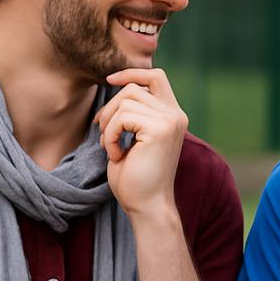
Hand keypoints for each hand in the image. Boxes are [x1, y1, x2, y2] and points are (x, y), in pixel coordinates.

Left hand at [96, 69, 187, 216]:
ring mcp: (170, 121)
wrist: (147, 207)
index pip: (155, 77)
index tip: (109, 81)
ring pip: (126, 100)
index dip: (132, 73)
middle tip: (103, 134)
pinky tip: (117, 155)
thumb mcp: (134, 139)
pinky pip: (122, 117)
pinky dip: (111, 135)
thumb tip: (117, 85)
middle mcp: (176, 116)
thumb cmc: (136, 179)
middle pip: (134, 88)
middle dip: (110, 107)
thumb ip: (133, 114)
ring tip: (111, 148)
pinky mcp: (160, 129)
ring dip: (109, 124)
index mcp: (173, 117)